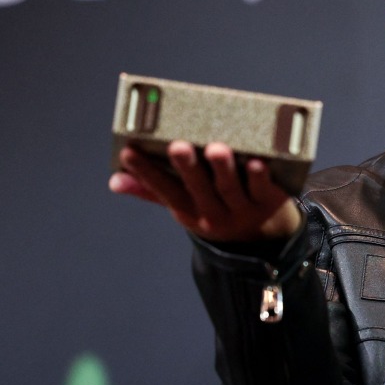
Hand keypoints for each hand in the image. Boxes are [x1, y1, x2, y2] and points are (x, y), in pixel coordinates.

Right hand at [108, 141, 301, 242]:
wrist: (266, 237)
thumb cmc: (218, 208)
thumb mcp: (186, 205)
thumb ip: (154, 191)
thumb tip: (115, 180)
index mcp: (189, 212)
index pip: (164, 191)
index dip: (146, 173)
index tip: (129, 151)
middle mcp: (214, 214)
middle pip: (199, 189)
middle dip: (187, 168)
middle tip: (178, 146)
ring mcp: (243, 210)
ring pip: (231, 189)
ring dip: (223, 169)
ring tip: (216, 149)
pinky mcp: (270, 203)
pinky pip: (264, 190)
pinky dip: (260, 177)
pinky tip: (257, 162)